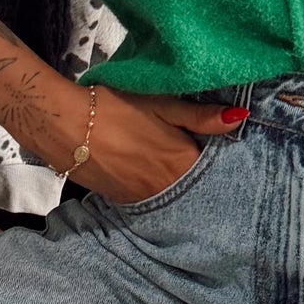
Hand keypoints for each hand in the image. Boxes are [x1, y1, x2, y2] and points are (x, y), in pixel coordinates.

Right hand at [61, 87, 247, 205]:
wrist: (62, 125)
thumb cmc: (114, 108)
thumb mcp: (160, 103)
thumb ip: (201, 116)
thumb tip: (240, 119)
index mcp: (181, 163)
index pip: (213, 170)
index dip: (216, 158)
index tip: (216, 148)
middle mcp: (166, 189)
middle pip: (192, 185)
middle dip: (196, 173)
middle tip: (189, 151)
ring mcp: (142, 198)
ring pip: (170, 192)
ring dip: (173, 180)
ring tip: (164, 157)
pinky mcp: (121, 200)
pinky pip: (148, 196)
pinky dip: (151, 184)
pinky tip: (144, 166)